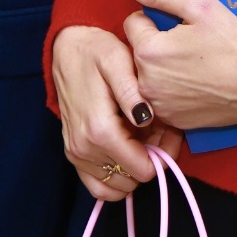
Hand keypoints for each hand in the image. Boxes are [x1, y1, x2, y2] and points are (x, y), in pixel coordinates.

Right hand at [52, 25, 162, 200]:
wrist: (67, 49)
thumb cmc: (96, 51)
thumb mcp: (117, 60)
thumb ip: (131, 91)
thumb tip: (145, 120)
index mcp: (99, 130)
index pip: (143, 170)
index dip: (163, 155)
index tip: (169, 131)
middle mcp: (84, 149)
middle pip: (134, 179)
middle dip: (152, 158)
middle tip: (159, 129)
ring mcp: (76, 155)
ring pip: (119, 186)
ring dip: (136, 167)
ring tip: (144, 136)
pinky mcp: (73, 155)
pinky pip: (99, 188)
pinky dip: (118, 176)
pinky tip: (127, 150)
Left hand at [122, 0, 236, 129]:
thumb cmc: (231, 43)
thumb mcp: (199, 6)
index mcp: (148, 50)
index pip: (133, 23)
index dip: (155, 20)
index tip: (178, 26)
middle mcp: (146, 82)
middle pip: (138, 51)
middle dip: (156, 44)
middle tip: (187, 45)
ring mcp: (158, 104)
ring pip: (147, 75)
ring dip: (161, 68)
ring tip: (191, 64)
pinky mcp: (172, 119)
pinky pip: (160, 97)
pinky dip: (171, 90)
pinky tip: (194, 84)